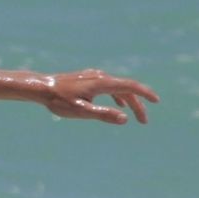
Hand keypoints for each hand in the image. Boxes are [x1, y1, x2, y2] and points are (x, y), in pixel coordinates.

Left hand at [41, 69, 157, 123]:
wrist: (41, 87)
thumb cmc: (59, 100)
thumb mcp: (81, 111)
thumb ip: (103, 115)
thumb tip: (125, 118)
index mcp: (102, 83)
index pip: (130, 86)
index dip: (145, 94)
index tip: (157, 101)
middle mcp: (101, 77)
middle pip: (126, 89)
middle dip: (138, 104)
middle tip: (144, 121)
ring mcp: (95, 76)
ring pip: (118, 88)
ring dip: (128, 101)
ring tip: (134, 115)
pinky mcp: (88, 79)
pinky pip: (109, 86)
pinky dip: (118, 96)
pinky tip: (118, 105)